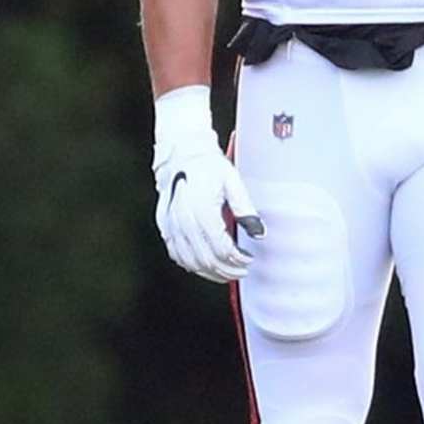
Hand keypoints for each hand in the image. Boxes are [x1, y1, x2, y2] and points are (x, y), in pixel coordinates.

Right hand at [152, 87, 262, 283]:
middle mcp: (184, 220)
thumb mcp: (232, 181)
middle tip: (241, 270)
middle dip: (227, 270)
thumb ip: (245, 208)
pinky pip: (176, 254)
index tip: (248, 259)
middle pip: (207, 260)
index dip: (238, 260)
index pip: (222, 250)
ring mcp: (171, 224)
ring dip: (210, 272)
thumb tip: (258, 233)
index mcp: (202, 210)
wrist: (182, 152)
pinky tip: (204, 264)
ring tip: (226, 271)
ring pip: (190, 262)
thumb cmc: (207, 164)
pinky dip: (191, 264)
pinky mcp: (164, 225)